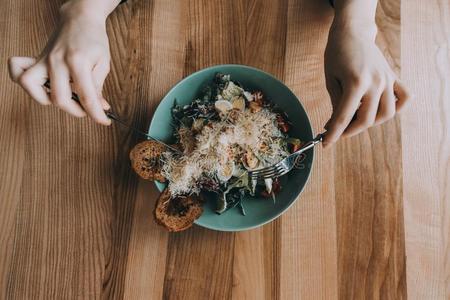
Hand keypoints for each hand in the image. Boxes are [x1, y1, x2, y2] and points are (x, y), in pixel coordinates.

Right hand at [8, 0, 115, 124]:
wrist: (80, 19)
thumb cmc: (94, 40)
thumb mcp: (103, 63)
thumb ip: (98, 87)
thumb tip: (99, 108)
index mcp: (77, 62)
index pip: (86, 96)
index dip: (96, 114)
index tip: (104, 121)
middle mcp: (57, 61)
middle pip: (59, 98)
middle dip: (76, 110)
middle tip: (88, 109)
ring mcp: (44, 60)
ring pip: (32, 86)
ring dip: (48, 100)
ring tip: (65, 98)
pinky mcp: (37, 60)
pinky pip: (18, 72)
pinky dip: (27, 84)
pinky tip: (43, 88)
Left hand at [323, 20, 410, 145]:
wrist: (352, 33)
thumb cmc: (337, 54)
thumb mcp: (331, 80)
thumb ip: (337, 104)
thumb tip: (336, 126)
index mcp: (356, 82)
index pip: (344, 117)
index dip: (333, 133)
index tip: (326, 144)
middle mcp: (376, 82)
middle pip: (366, 119)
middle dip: (349, 130)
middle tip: (336, 130)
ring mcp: (388, 80)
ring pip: (387, 114)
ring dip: (370, 122)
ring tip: (355, 119)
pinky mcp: (394, 77)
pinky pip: (404, 99)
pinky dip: (396, 108)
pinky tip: (380, 109)